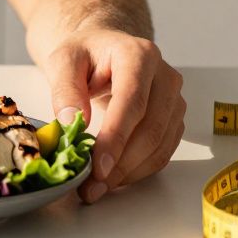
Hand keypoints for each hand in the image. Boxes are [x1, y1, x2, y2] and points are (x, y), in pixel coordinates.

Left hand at [42, 29, 184, 203]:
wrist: (104, 48)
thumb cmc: (84, 54)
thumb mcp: (63, 61)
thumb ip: (65, 89)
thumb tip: (72, 122)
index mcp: (139, 55)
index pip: (133, 102)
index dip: (117, 137)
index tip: (98, 167)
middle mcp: (165, 77)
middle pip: (150, 128)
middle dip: (121, 164)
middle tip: (92, 187)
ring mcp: (174, 99)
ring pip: (160, 145)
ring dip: (129, 173)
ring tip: (97, 188)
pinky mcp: (173, 119)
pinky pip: (162, 151)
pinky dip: (139, 170)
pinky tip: (114, 178)